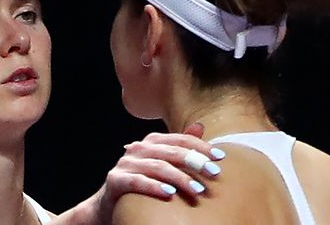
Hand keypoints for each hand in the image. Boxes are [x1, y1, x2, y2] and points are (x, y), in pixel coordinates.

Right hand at [81, 122, 223, 224]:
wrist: (109, 202)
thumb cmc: (141, 181)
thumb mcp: (161, 162)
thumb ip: (179, 146)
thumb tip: (201, 126)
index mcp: (151, 142)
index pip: (179, 139)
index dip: (201, 146)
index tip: (220, 157)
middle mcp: (138, 149)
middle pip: (170, 152)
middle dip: (194, 161)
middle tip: (214, 173)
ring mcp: (125, 164)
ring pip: (157, 167)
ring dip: (179, 178)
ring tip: (197, 189)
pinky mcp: (115, 180)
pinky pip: (137, 182)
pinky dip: (154, 187)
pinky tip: (170, 194)